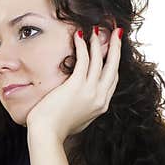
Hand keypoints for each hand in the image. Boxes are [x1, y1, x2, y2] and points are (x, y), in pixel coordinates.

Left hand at [25, 27, 121, 141]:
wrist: (47, 135)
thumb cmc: (56, 129)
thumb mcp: (78, 120)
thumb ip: (85, 109)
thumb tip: (82, 102)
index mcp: (101, 105)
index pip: (113, 79)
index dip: (114, 63)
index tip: (114, 50)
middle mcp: (99, 97)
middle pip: (113, 67)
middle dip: (115, 48)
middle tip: (117, 32)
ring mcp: (90, 92)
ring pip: (100, 61)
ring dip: (99, 42)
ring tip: (97, 29)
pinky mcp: (76, 86)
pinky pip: (83, 60)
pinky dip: (83, 46)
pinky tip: (79, 36)